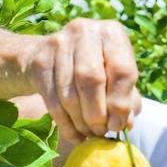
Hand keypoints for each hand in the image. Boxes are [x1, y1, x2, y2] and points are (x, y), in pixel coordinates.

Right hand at [23, 18, 143, 142]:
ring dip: (81, 121)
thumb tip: (125, 124)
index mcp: (112, 33)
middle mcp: (85, 31)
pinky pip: (53, 100)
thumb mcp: (115, 78)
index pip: (122, 70)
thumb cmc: (95, 69)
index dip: (121, 104)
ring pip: (70, 93)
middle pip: (92, 80)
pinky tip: (75, 135)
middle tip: (101, 132)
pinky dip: (66, 124)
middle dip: (98, 114)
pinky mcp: (39, 61)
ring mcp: (59, 43)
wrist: (47, 56)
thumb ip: (127, 99)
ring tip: (90, 133)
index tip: (118, 126)